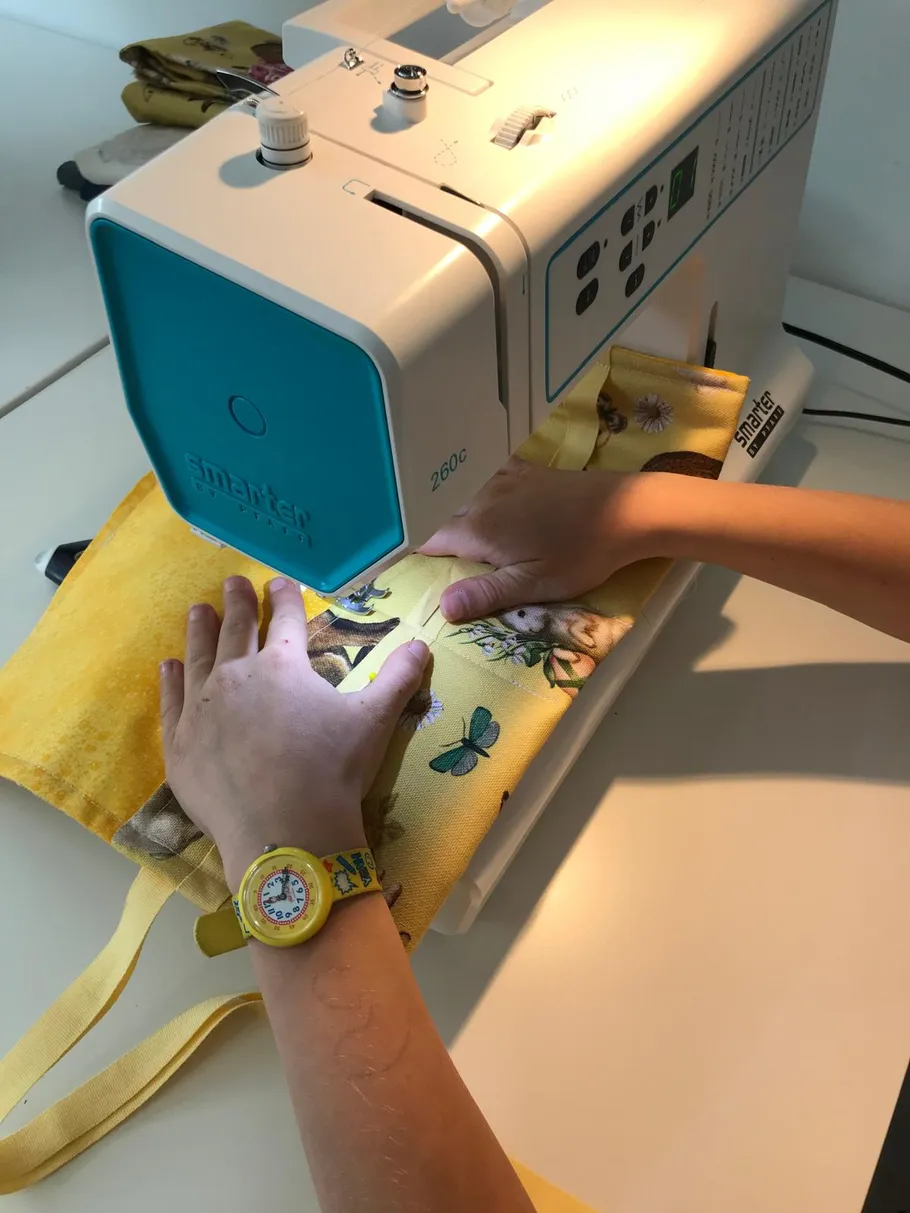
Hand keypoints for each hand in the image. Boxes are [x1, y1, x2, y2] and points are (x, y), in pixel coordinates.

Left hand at [159, 576, 428, 889]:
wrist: (284, 833)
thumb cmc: (332, 772)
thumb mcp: (374, 721)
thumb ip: (398, 678)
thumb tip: (423, 644)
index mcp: (283, 666)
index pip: (285, 620)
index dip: (285, 598)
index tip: (280, 582)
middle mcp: (236, 676)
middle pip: (235, 630)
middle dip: (236, 603)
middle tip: (232, 583)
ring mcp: (201, 709)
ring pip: (198, 657)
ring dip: (199, 631)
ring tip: (197, 610)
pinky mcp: (179, 743)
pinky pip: (172, 701)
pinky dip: (170, 680)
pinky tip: (169, 666)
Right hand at [420, 457, 656, 620]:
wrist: (628, 510)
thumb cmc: (581, 553)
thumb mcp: (535, 584)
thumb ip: (486, 594)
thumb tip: (441, 608)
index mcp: (479, 528)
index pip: (429, 539)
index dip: (411, 553)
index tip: (392, 566)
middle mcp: (482, 497)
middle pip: (440, 514)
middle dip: (425, 530)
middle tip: (412, 549)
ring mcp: (503, 478)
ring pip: (459, 492)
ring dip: (444, 506)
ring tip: (430, 521)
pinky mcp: (523, 470)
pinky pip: (483, 473)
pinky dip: (470, 483)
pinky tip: (472, 490)